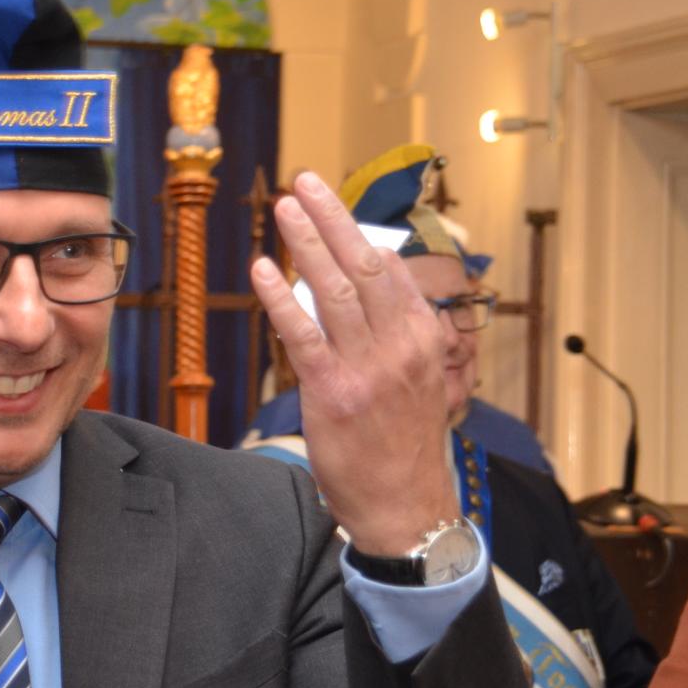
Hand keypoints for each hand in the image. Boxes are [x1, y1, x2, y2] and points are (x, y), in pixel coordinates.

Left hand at [248, 172, 456, 555]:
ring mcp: (369, 369)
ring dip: (306, 244)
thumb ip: (391, 330)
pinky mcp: (334, 393)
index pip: (388, 269)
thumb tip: (360, 280)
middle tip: (304, 181)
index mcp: (424, 337)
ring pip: (334, 291)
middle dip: (332, 218)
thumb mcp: (416, 378)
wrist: (405, 506)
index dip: (355, 229)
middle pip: (363, 266)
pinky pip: (304, 336)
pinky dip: (281, 299)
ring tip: (283, 209)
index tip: (329, 199)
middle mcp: (402, 346)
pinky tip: (263, 269)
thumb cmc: (403, 441)